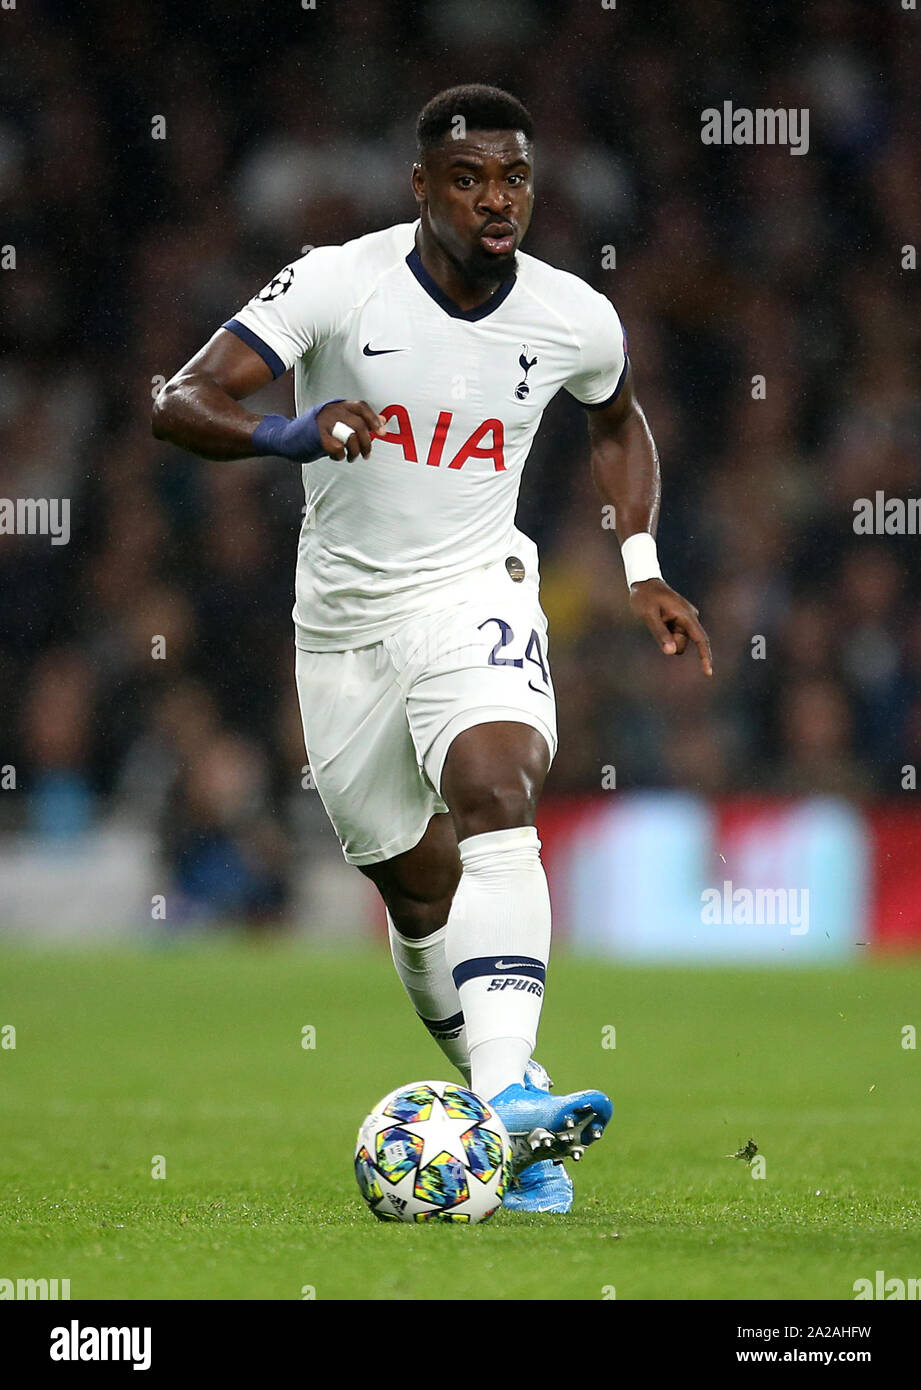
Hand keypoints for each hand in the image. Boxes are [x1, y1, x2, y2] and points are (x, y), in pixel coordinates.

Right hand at [251, 400, 384, 462]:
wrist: (286, 437)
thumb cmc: (315, 432)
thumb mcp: (337, 422)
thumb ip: (358, 420)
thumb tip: (381, 420)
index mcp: (337, 405)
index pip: (361, 407)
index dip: (373, 419)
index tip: (382, 433)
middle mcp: (331, 411)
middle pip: (359, 425)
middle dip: (367, 443)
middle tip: (367, 454)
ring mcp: (323, 423)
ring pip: (350, 437)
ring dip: (355, 452)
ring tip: (351, 457)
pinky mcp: (317, 437)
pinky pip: (337, 448)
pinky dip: (340, 456)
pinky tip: (336, 457)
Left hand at [629, 578, 712, 675]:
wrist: (645, 582)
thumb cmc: (645, 598)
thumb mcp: (648, 616)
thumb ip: (660, 634)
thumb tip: (671, 652)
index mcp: (686, 615)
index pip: (700, 639)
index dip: (705, 656)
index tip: (708, 673)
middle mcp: (690, 617)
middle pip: (683, 644)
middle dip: (670, 642)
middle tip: (656, 623)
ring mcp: (686, 619)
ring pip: (678, 642)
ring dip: (667, 637)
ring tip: (657, 618)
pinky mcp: (681, 620)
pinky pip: (674, 636)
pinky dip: (666, 633)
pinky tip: (660, 618)